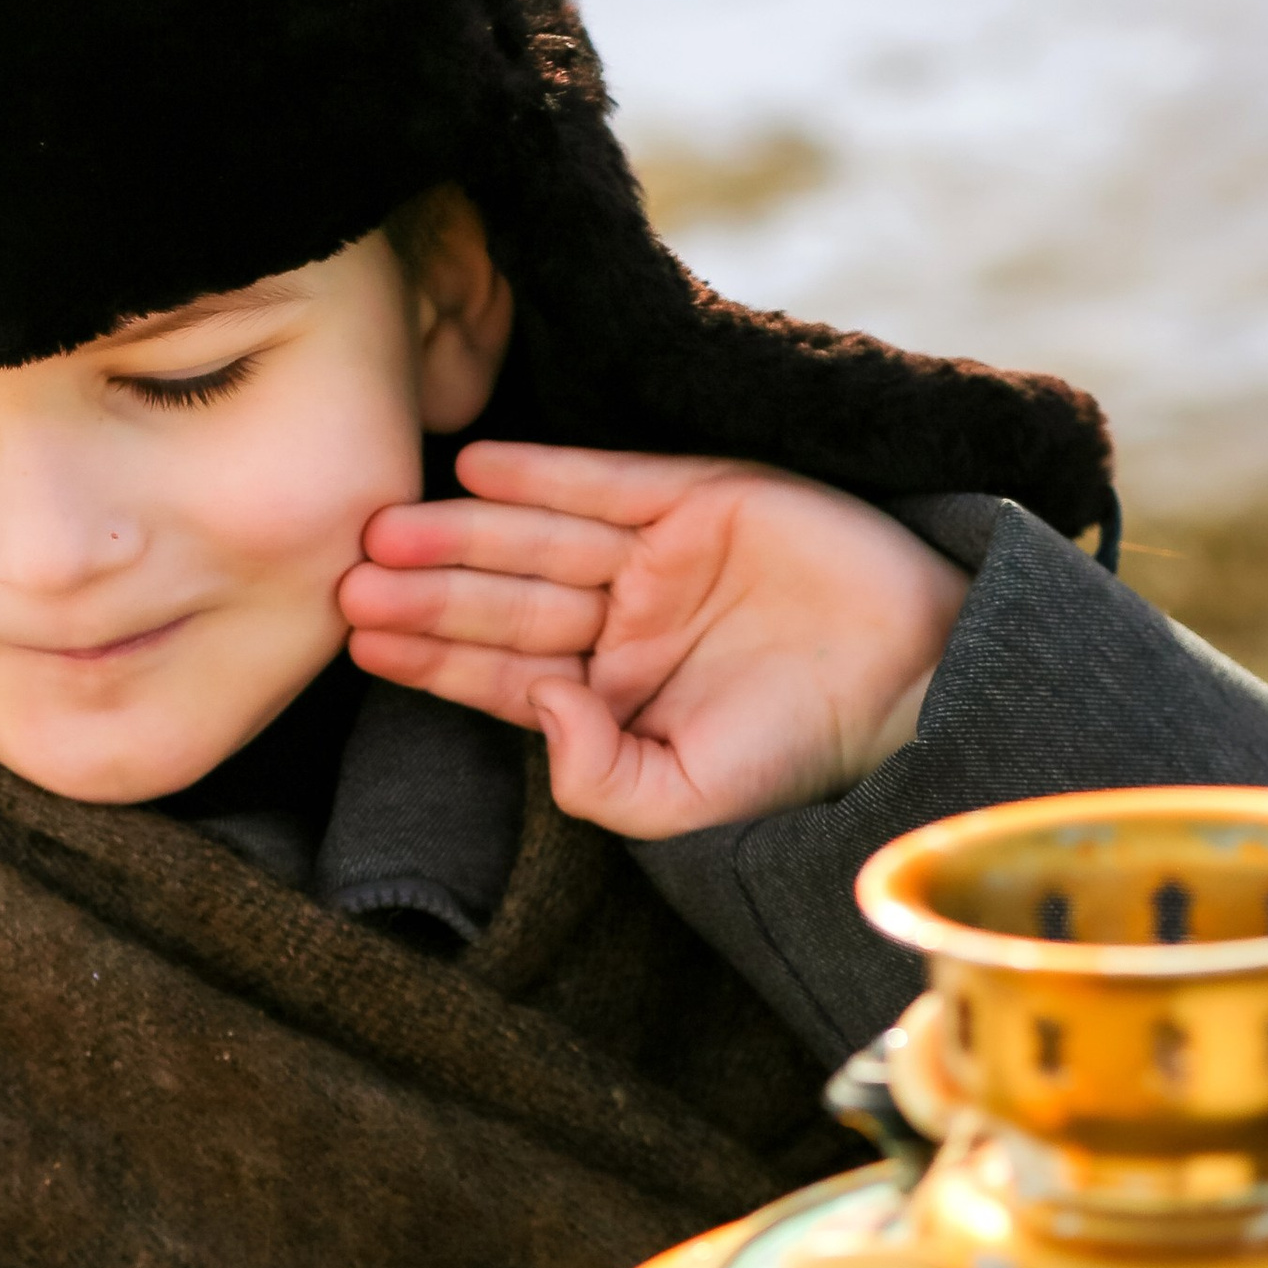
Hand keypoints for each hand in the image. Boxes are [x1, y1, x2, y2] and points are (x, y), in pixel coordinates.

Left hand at [339, 445, 967, 839]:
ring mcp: (658, 556)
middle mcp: (620, 619)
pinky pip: (607, 480)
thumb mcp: (682, 799)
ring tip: (389, 528)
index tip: (362, 641)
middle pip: (504, 600)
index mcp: (607, 692)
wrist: (918, 683)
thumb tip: (536, 708)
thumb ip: (595, 778)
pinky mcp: (703, 497)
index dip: (431, 654)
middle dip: (428, 591)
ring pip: (539, 541)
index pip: (499, 671)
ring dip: (462, 533)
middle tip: (349, 579)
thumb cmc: (797, 756)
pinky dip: (544, 472)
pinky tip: (477, 468)